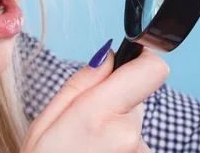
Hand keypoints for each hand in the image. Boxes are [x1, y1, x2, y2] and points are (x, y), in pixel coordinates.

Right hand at [20, 46, 168, 152]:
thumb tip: (110, 56)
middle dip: (116, 103)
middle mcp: (128, 135)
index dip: (143, 60)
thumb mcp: (46, 122)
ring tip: (88, 150)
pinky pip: (135, 144)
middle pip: (138, 97)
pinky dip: (120, 149)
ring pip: (134, 124)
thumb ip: (82, 82)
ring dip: (117, 131)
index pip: (152, 69)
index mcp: (100, 115)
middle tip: (86, 125)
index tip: (130, 62)